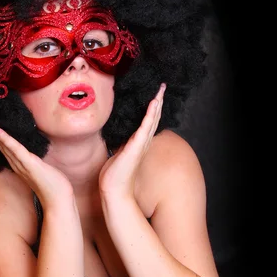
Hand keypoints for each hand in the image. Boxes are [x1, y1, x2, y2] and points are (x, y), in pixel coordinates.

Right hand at [0, 126, 73, 207]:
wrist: (59, 200)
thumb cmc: (53, 185)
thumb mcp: (41, 170)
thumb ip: (34, 162)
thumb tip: (33, 153)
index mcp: (19, 165)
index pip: (5, 148)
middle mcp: (17, 165)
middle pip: (1, 145)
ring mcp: (22, 165)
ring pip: (5, 145)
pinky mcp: (29, 164)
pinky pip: (16, 149)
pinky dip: (5, 139)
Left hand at [98, 83, 165, 198]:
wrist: (113, 190)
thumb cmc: (114, 174)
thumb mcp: (118, 153)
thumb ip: (121, 143)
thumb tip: (118, 135)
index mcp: (138, 143)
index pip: (147, 122)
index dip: (152, 108)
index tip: (155, 94)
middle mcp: (142, 142)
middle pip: (154, 118)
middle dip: (158, 101)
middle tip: (162, 86)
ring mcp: (140, 144)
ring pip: (152, 120)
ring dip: (157, 104)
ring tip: (161, 90)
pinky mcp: (136, 147)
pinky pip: (145, 127)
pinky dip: (150, 114)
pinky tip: (154, 103)